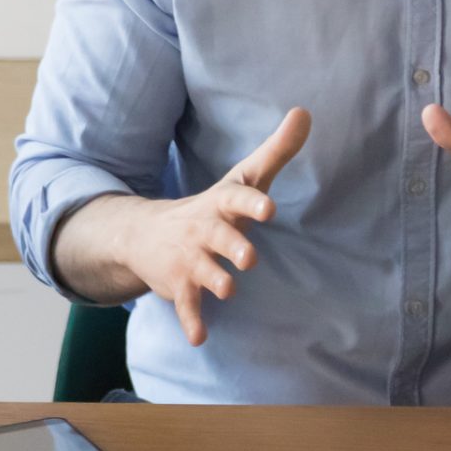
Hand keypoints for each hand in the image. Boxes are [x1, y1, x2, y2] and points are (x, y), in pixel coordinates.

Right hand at [114, 108, 310, 345]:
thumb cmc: (213, 208)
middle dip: (232, 245)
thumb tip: (305, 112)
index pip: (237, 198)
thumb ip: (277, 151)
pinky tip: (200, 338)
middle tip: (249, 257)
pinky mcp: (179, 285)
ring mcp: (189, 258)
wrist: (145, 234)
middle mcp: (204, 229)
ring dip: (214, 281)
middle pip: (218, 236)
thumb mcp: (242, 180)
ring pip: (202, 271)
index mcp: (222, 203)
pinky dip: (191, 321)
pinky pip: (185, 304)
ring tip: (228, 291)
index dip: (251, 203)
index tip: (268, 209)